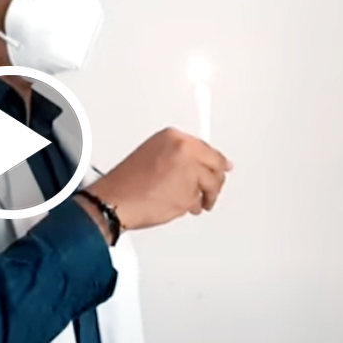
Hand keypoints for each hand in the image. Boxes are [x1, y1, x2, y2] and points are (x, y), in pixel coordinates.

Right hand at [85, 127, 231, 231]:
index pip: (206, 147)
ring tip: (193, 202)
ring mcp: (188, 171)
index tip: (226, 164)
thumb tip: (200, 165)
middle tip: (211, 190)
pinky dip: (193, 206)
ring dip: (206, 196)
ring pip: (212, 184)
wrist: (115, 201)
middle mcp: (183, 150)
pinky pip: (200, 200)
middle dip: (215, 180)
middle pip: (216, 164)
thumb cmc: (128, 183)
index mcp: (173, 136)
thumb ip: (179, 156)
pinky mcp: (189, 193)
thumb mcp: (153, 155)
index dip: (217, 160)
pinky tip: (179, 205)